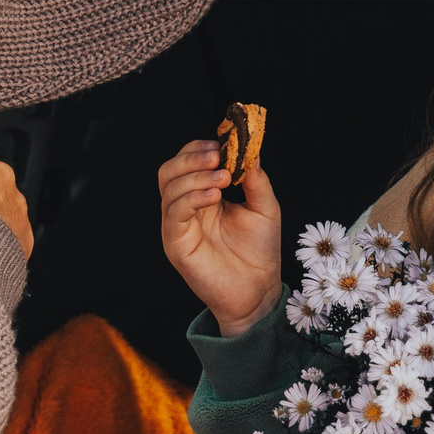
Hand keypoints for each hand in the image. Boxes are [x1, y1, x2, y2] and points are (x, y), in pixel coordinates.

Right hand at [157, 139, 282, 335]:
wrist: (258, 290)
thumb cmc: (260, 251)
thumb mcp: (265, 208)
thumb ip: (256, 179)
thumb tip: (251, 148)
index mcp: (204, 194)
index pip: (189, 160)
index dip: (201, 147)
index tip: (225, 143)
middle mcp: (187, 207)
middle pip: (170, 169)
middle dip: (192, 157)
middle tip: (218, 156)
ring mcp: (178, 224)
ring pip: (169, 187)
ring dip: (195, 175)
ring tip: (223, 178)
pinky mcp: (175, 242)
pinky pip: (174, 212)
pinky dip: (191, 197)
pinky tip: (214, 197)